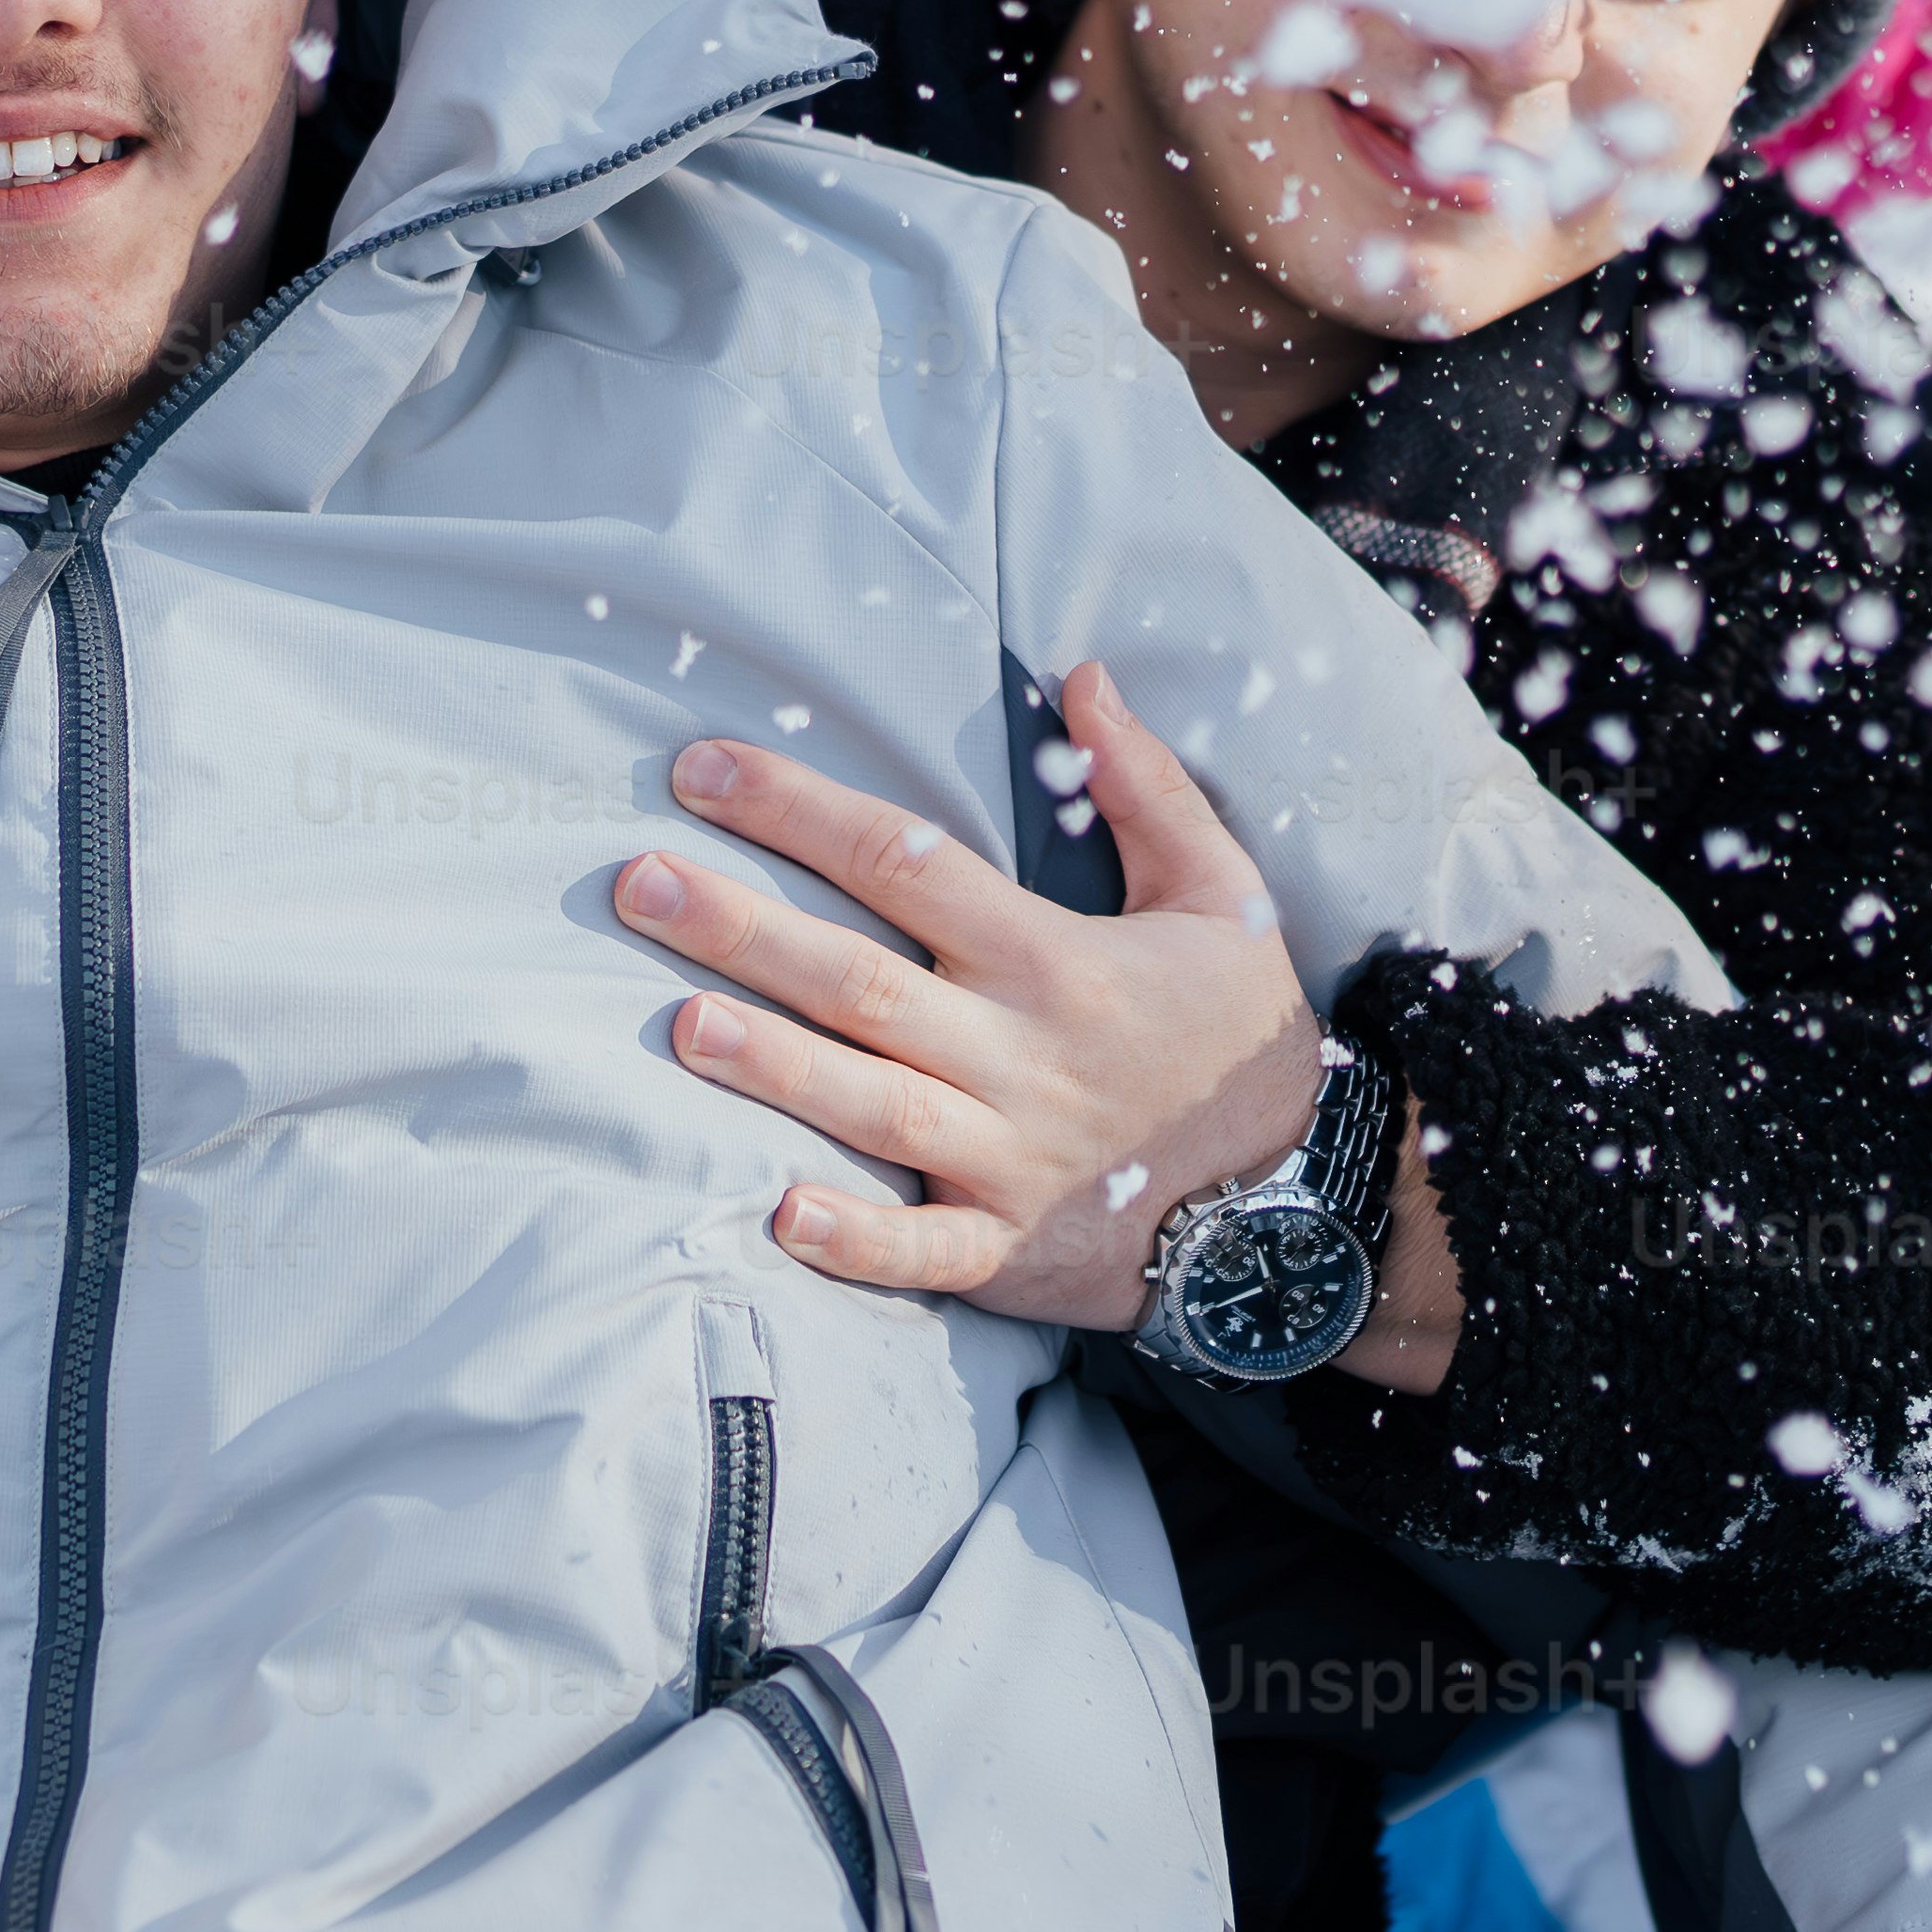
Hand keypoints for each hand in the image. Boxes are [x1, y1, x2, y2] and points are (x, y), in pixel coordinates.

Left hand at [619, 666, 1450, 1376]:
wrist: (1292, 1202)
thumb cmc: (1235, 1037)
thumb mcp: (1222, 895)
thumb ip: (1148, 788)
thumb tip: (1085, 679)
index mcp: (1055, 959)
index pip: (910, 863)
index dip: (804, 811)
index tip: (703, 768)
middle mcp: (1019, 1055)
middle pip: (862, 981)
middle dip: (745, 930)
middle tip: (638, 882)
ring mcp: (1008, 1159)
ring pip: (872, 1106)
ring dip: (775, 1067)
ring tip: (678, 1024)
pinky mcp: (1004, 1250)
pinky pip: (920, 1252)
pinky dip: (854, 1241)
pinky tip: (779, 1214)